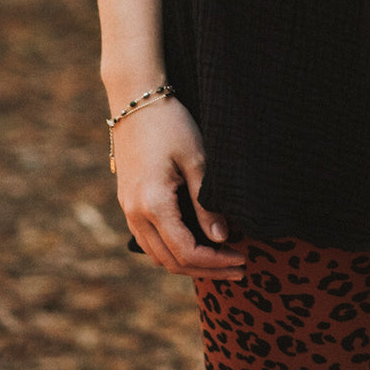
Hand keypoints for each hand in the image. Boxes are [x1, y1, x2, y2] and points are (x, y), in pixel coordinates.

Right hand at [112, 97, 246, 277]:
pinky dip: (172, 250)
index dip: (215, 262)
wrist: (136, 100)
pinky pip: (148, 240)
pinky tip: (195, 244)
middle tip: (238, 268)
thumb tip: (221, 238)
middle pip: (171, 262)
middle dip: (206, 270)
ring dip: (188, 264)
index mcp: (153, 204)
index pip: (186, 252)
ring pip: (157, 255)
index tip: (242, 260)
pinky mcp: (127, 202)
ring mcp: (127, 209)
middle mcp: (135, 214)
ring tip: (220, 261)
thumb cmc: (171, 124)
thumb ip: (206, 202)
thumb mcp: (196, 159)